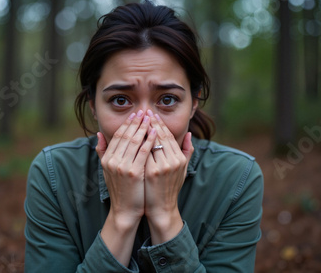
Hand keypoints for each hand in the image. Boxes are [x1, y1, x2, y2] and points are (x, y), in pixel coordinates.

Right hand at [96, 110, 156, 226]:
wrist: (125, 210)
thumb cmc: (120, 190)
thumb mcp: (107, 170)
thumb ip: (102, 152)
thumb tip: (98, 134)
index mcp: (106, 159)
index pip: (117, 136)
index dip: (127, 124)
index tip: (135, 114)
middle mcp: (112, 161)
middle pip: (126, 135)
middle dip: (136, 122)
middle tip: (144, 111)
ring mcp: (122, 166)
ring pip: (134, 141)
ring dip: (144, 127)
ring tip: (151, 118)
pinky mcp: (134, 172)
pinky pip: (143, 151)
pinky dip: (149, 140)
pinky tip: (156, 132)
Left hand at [144, 110, 193, 243]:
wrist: (161, 208)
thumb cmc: (170, 188)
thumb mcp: (182, 170)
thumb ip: (187, 151)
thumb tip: (189, 134)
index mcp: (180, 158)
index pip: (168, 136)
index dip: (159, 124)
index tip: (152, 114)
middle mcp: (173, 161)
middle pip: (160, 136)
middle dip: (150, 123)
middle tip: (142, 112)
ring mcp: (163, 166)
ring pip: (151, 142)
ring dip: (142, 130)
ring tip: (136, 120)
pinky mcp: (152, 172)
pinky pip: (143, 153)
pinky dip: (137, 143)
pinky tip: (130, 136)